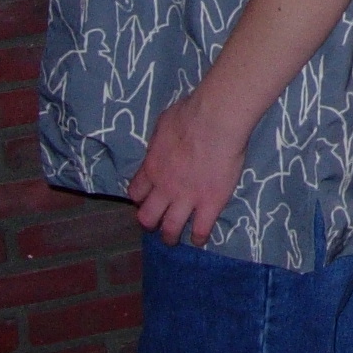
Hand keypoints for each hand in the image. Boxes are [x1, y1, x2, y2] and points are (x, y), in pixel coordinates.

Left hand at [128, 86, 250, 246]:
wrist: (215, 120)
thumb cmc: (191, 114)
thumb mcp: (164, 124)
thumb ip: (160, 141)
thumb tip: (163, 143)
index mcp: (152, 168)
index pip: (136, 192)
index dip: (140, 197)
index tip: (147, 197)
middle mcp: (164, 188)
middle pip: (147, 217)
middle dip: (150, 221)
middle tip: (157, 221)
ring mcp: (187, 198)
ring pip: (170, 229)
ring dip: (170, 236)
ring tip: (174, 238)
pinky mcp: (210, 203)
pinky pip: (200, 230)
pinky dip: (198, 237)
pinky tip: (199, 238)